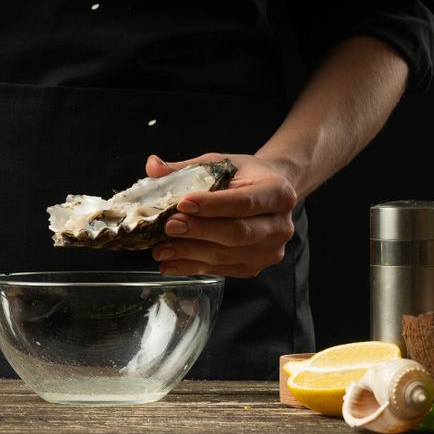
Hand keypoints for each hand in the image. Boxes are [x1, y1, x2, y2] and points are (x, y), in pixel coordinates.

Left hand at [146, 153, 297, 277]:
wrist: (269, 195)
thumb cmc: (243, 175)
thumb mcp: (219, 163)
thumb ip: (186, 167)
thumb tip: (152, 166)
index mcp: (278, 192)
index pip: (243, 202)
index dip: (211, 205)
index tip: (182, 204)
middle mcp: (281, 225)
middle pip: (237, 233)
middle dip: (199, 231)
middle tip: (169, 227)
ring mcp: (270, 250)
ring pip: (228, 256)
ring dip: (191, 253)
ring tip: (161, 249)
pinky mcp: (255, 266)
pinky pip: (222, 270)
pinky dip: (193, 267)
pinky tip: (170, 263)